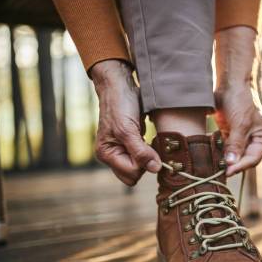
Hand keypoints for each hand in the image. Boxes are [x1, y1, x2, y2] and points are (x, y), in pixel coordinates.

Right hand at [91, 60, 160, 185]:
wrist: (120, 86)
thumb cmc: (120, 104)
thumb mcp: (128, 129)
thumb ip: (140, 151)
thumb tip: (154, 169)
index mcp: (106, 154)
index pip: (131, 175)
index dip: (142, 163)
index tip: (145, 145)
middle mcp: (112, 155)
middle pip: (135, 176)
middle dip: (144, 162)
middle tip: (146, 142)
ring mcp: (121, 150)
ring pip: (140, 168)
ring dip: (148, 155)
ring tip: (145, 138)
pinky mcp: (130, 144)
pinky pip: (143, 157)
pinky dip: (148, 150)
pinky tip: (146, 138)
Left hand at [214, 85, 261, 176]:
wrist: (230, 83)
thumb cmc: (241, 100)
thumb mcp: (240, 123)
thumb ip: (236, 144)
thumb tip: (232, 163)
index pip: (253, 159)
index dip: (240, 166)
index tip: (228, 171)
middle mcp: (255, 141)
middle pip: (243, 160)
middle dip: (232, 164)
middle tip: (219, 170)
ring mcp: (242, 139)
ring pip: (234, 156)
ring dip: (225, 160)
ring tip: (214, 165)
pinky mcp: (231, 136)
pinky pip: (226, 149)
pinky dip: (220, 153)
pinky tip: (212, 155)